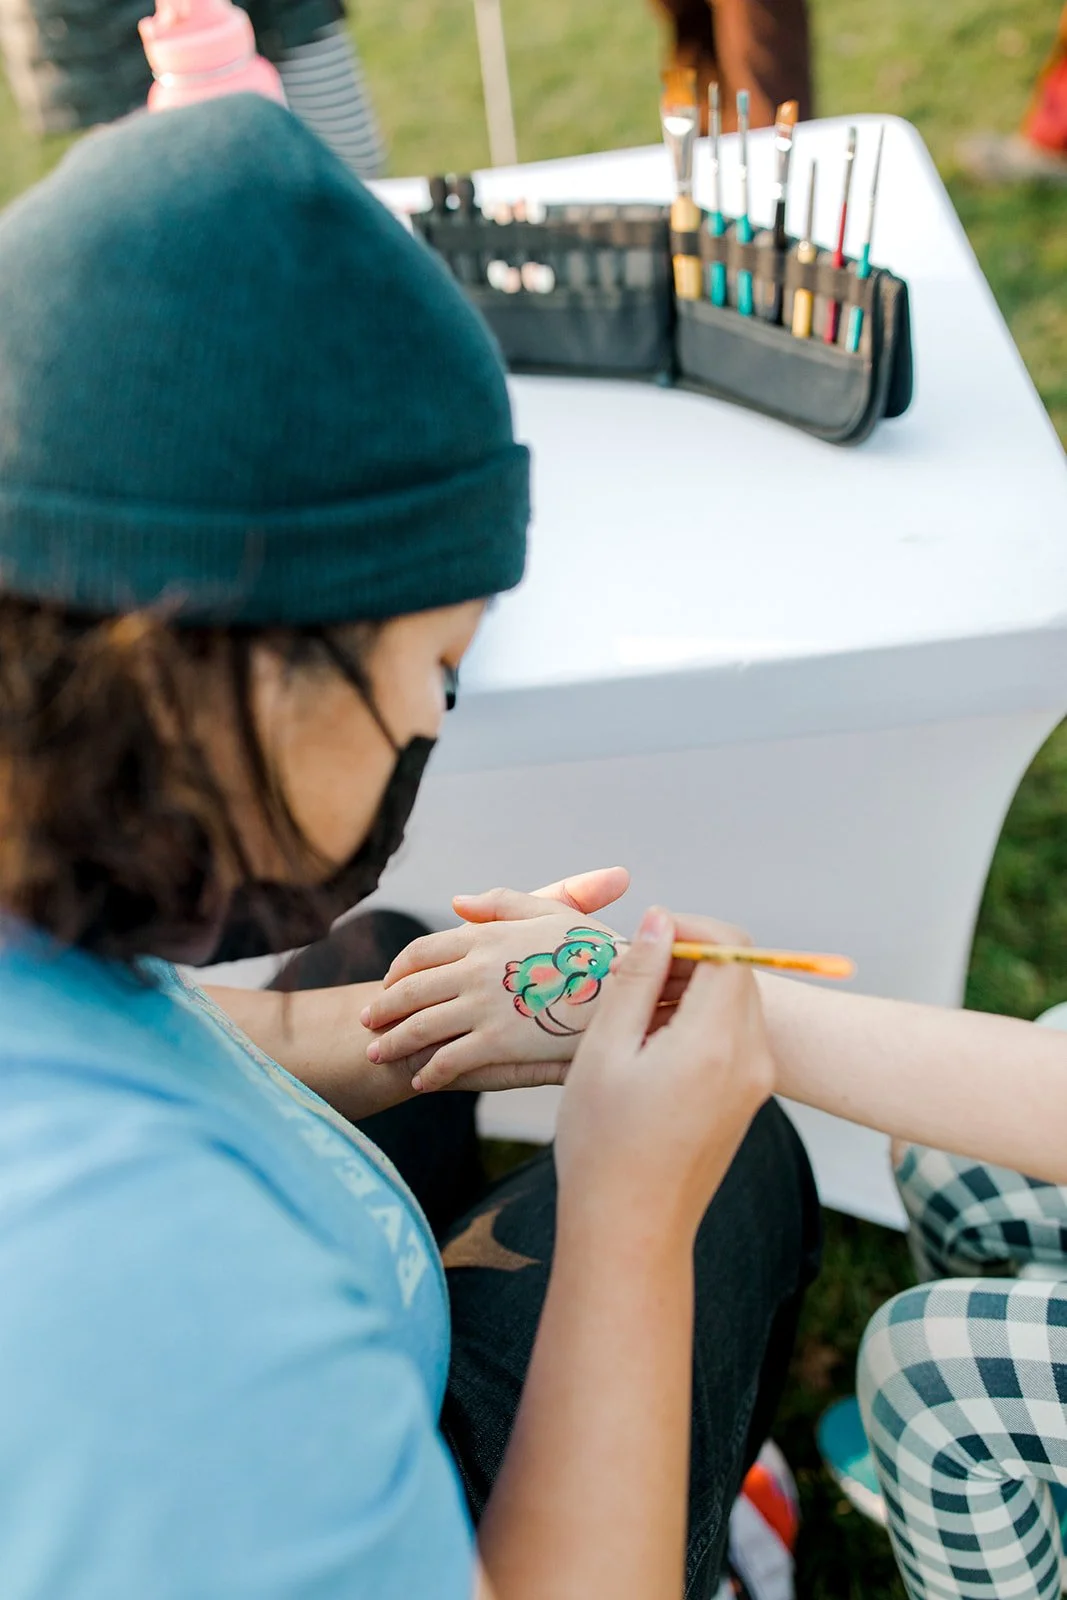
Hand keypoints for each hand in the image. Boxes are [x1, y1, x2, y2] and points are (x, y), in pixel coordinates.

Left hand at [361, 867, 630, 1093]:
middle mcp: (475, 970)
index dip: (398, 970)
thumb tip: (456, 902)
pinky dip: (428, 1071)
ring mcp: (483, 1008)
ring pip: (419, 1027)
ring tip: (377, 1055)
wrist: (628, 984)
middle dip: (383, 1009)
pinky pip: (448, 1060)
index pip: (421, 953)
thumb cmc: (595, 948)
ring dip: (392, 1043)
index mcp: (484, 938)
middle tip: (366, 1024)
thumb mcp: (549, 912)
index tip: (387, 984)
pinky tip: (421, 1081)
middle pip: (410, 991)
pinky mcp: (496, 1044)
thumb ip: (500, 903)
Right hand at [554, 907, 774, 1241]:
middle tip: (628, 975)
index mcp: (717, 1040)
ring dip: (690, 990)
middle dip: (686, 958)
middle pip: (736, 972)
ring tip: (631, 1012)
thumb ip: (636, 977)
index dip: (687, 928)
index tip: (642, 938)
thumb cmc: (604, 1143)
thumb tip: (659, 921)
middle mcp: (751, 1057)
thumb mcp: (606, 1049)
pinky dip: (697, 1021)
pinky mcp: (747, 1098)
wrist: (630, 1230)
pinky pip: (732, 1035)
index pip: (728, 947)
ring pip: (734, 1002)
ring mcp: (755, 1081)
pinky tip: (649, 1045)